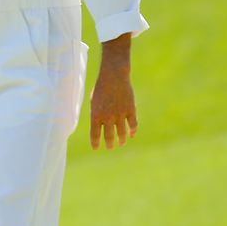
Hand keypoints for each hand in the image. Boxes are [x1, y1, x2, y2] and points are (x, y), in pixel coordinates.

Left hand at [90, 34, 136, 149]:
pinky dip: (132, 131)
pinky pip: (133, 124)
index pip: (95, 134)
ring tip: (121, 143)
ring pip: (122, 133)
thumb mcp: (94, 101)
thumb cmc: (101, 88)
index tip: (96, 148)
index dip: (95, 143)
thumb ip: (96, 114)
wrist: (113, 76)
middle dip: (109, 143)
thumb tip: (98, 126)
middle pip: (109, 136)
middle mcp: (108, 117)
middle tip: (110, 147)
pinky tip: (132, 134)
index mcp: (96, 115)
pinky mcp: (130, 110)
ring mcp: (120, 114)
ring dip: (121, 139)